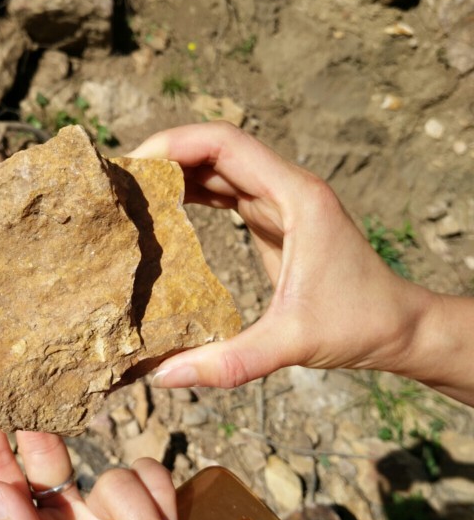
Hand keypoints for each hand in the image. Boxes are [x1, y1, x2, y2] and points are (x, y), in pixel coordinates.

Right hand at [129, 121, 434, 388]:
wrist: (398, 326)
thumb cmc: (358, 324)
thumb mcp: (292, 343)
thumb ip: (230, 362)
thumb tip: (164, 376)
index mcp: (297, 197)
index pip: (227, 143)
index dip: (176, 143)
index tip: (133, 163)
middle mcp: (288, 189)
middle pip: (217, 149)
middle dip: (167, 155)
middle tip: (121, 178)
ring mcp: (282, 202)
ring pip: (220, 168)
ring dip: (178, 172)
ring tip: (133, 189)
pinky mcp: (276, 221)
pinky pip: (227, 192)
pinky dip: (194, 193)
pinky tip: (165, 209)